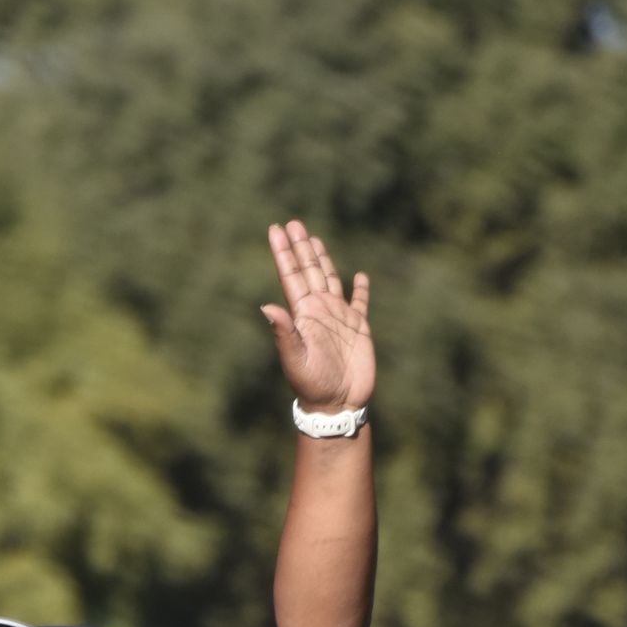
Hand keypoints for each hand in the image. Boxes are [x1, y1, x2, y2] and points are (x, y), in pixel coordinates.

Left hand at [262, 219, 374, 414]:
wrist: (338, 404)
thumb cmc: (313, 385)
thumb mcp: (295, 359)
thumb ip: (283, 333)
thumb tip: (266, 307)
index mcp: (303, 314)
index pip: (290, 276)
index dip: (283, 253)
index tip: (275, 230)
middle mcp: (319, 310)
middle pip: (309, 271)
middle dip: (300, 247)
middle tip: (292, 223)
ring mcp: (339, 317)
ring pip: (331, 279)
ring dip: (322, 259)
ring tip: (313, 239)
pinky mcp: (359, 327)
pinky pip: (360, 303)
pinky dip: (360, 289)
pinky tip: (359, 276)